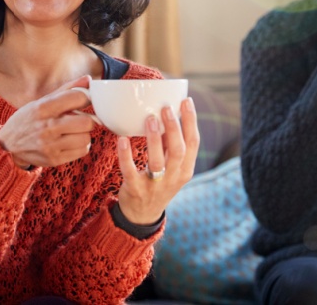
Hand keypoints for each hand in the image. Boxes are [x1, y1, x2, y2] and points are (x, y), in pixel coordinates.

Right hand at [0, 75, 95, 168]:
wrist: (8, 144)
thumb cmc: (29, 119)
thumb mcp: (42, 101)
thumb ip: (67, 90)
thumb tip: (89, 79)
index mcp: (43, 108)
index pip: (77, 98)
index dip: (86, 98)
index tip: (83, 101)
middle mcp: (46, 127)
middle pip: (86, 122)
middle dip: (87, 119)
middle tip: (80, 119)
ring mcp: (50, 146)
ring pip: (86, 138)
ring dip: (83, 134)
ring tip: (73, 131)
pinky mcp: (54, 159)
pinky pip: (82, 151)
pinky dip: (81, 145)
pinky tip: (71, 141)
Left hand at [116, 98, 199, 224]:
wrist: (142, 215)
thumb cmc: (158, 182)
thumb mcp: (171, 167)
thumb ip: (170, 145)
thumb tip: (166, 114)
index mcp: (185, 169)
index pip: (194, 143)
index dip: (191, 121)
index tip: (186, 101)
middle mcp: (174, 177)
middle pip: (178, 150)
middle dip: (174, 128)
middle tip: (166, 107)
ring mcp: (155, 185)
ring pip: (158, 161)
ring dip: (154, 139)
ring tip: (149, 119)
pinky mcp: (136, 189)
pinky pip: (131, 171)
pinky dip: (126, 155)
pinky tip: (122, 139)